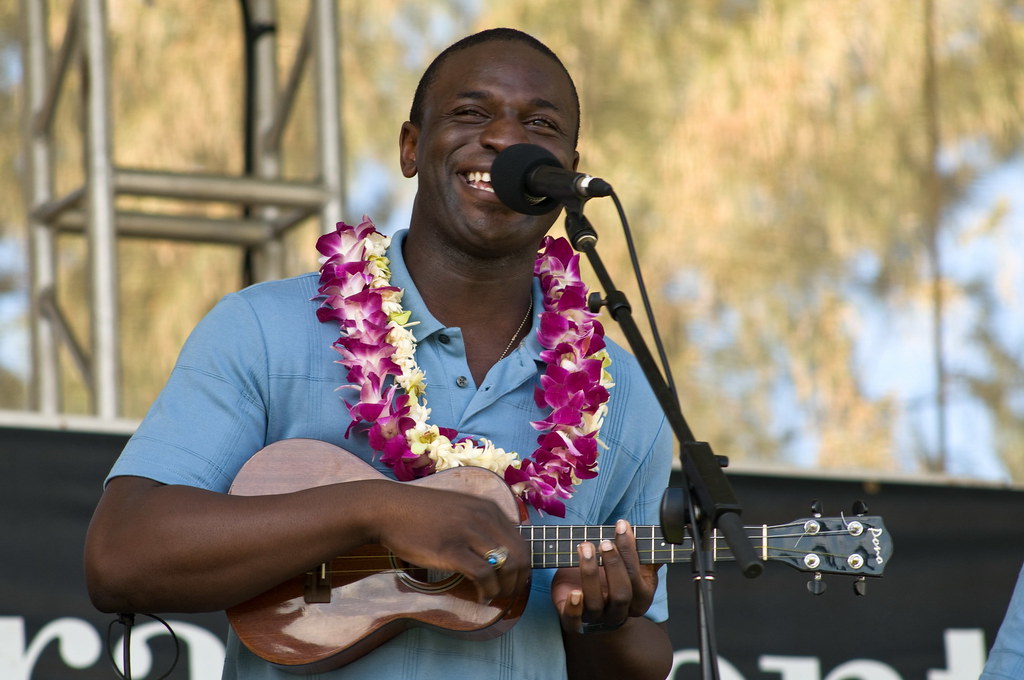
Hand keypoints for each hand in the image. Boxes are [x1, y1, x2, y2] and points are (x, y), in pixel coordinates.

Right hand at [372, 482, 529, 603]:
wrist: (389, 508)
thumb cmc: (421, 512)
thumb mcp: (461, 507)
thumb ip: (482, 522)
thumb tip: (499, 548)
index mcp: (488, 508)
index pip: (522, 541)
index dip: (522, 566)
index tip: (513, 580)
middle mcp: (484, 517)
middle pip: (520, 555)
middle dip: (519, 580)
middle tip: (508, 594)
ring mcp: (468, 532)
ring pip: (507, 565)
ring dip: (505, 588)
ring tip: (494, 597)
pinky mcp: (450, 549)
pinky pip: (483, 574)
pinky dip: (487, 591)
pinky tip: (480, 597)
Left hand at [550, 520, 657, 633]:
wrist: (594, 604)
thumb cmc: (615, 578)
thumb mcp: (636, 568)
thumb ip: (650, 555)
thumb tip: (668, 534)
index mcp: (639, 600)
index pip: (637, 577)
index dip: (629, 551)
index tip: (622, 527)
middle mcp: (620, 612)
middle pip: (621, 594)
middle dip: (613, 565)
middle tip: (605, 542)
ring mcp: (597, 618)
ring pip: (596, 603)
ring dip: (590, 573)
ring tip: (584, 547)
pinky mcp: (575, 621)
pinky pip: (574, 621)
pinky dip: (574, 608)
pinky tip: (574, 592)